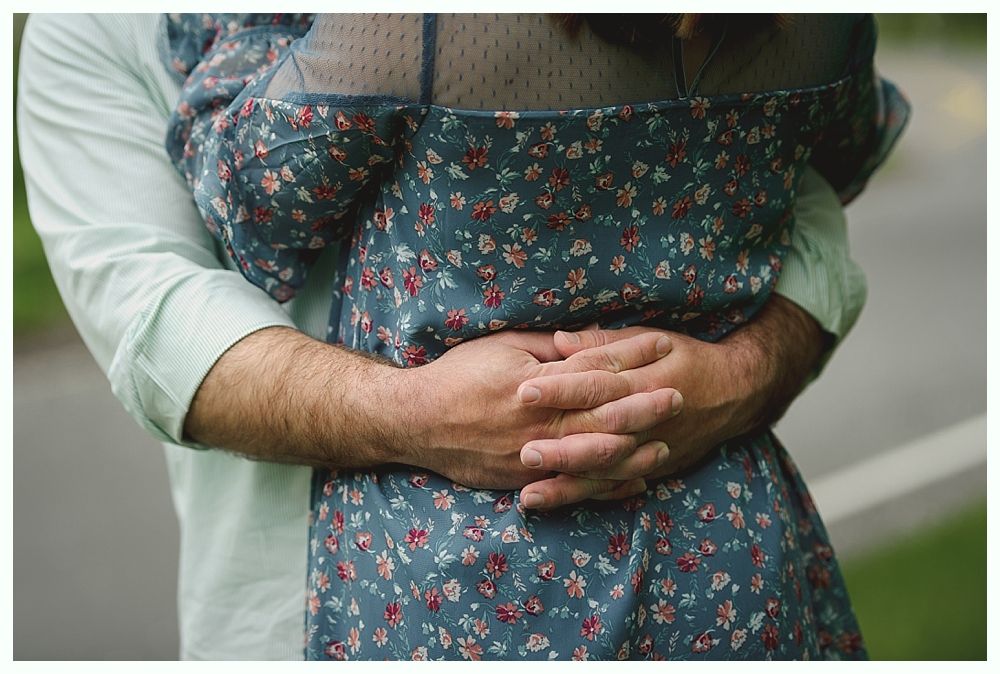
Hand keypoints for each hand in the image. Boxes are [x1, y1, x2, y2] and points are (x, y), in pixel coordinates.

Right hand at [398, 329, 682, 500]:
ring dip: (634, 452)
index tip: (661, 344)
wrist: (415, 420)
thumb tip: (586, 340)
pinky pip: (572, 487)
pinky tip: (632, 482)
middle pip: (604, 416)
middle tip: (679, 395)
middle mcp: (539, 423)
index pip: (595, 368)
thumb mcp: (502, 346)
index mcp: (536, 384)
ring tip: (666, 444)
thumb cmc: (458, 375)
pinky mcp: (523, 479)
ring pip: (595, 458)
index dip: (631, 355)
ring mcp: (533, 456)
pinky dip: (605, 487)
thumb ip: (547, 348)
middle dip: (646, 406)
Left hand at [517, 295, 825, 481]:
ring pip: (606, 471)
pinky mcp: (650, 469)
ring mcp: (651, 450)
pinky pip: (616, 487)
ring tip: (530, 494)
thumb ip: (603, 343)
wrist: (736, 395)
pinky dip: (586, 497)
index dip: (562, 388)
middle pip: (601, 436)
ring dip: (569, 483)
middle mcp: (648, 420)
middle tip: (524, 451)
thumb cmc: (686, 359)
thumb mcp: (651, 340)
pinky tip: (555, 502)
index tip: (525, 391)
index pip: (598, 384)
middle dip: (562, 447)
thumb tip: (557, 341)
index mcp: (645, 381)